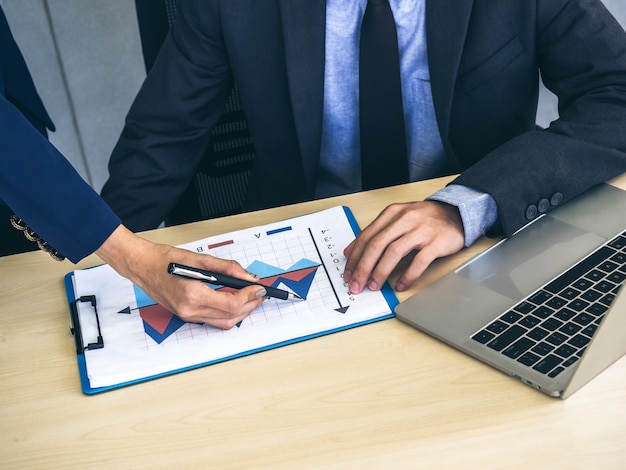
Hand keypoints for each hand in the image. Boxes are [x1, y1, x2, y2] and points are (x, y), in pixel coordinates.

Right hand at [95, 225, 264, 328]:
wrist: (141, 266)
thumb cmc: (164, 260)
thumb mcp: (200, 259)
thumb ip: (227, 268)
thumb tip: (247, 276)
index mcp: (193, 295)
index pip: (230, 304)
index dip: (249, 297)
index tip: (259, 288)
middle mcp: (189, 310)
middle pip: (230, 316)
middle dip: (249, 306)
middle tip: (260, 294)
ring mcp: (187, 315)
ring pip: (222, 322)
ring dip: (240, 312)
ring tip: (251, 298)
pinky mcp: (185, 315)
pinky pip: (212, 320)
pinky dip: (227, 313)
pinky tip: (234, 301)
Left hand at [343, 201, 464, 292]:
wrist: (455, 213)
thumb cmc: (423, 219)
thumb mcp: (397, 219)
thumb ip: (375, 233)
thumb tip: (351, 252)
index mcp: (392, 213)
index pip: (366, 236)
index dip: (355, 257)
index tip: (348, 273)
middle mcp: (404, 219)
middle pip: (377, 245)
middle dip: (363, 267)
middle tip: (357, 285)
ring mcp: (421, 230)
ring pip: (394, 252)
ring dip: (381, 272)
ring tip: (374, 286)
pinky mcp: (437, 241)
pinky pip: (419, 261)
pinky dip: (408, 275)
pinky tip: (400, 285)